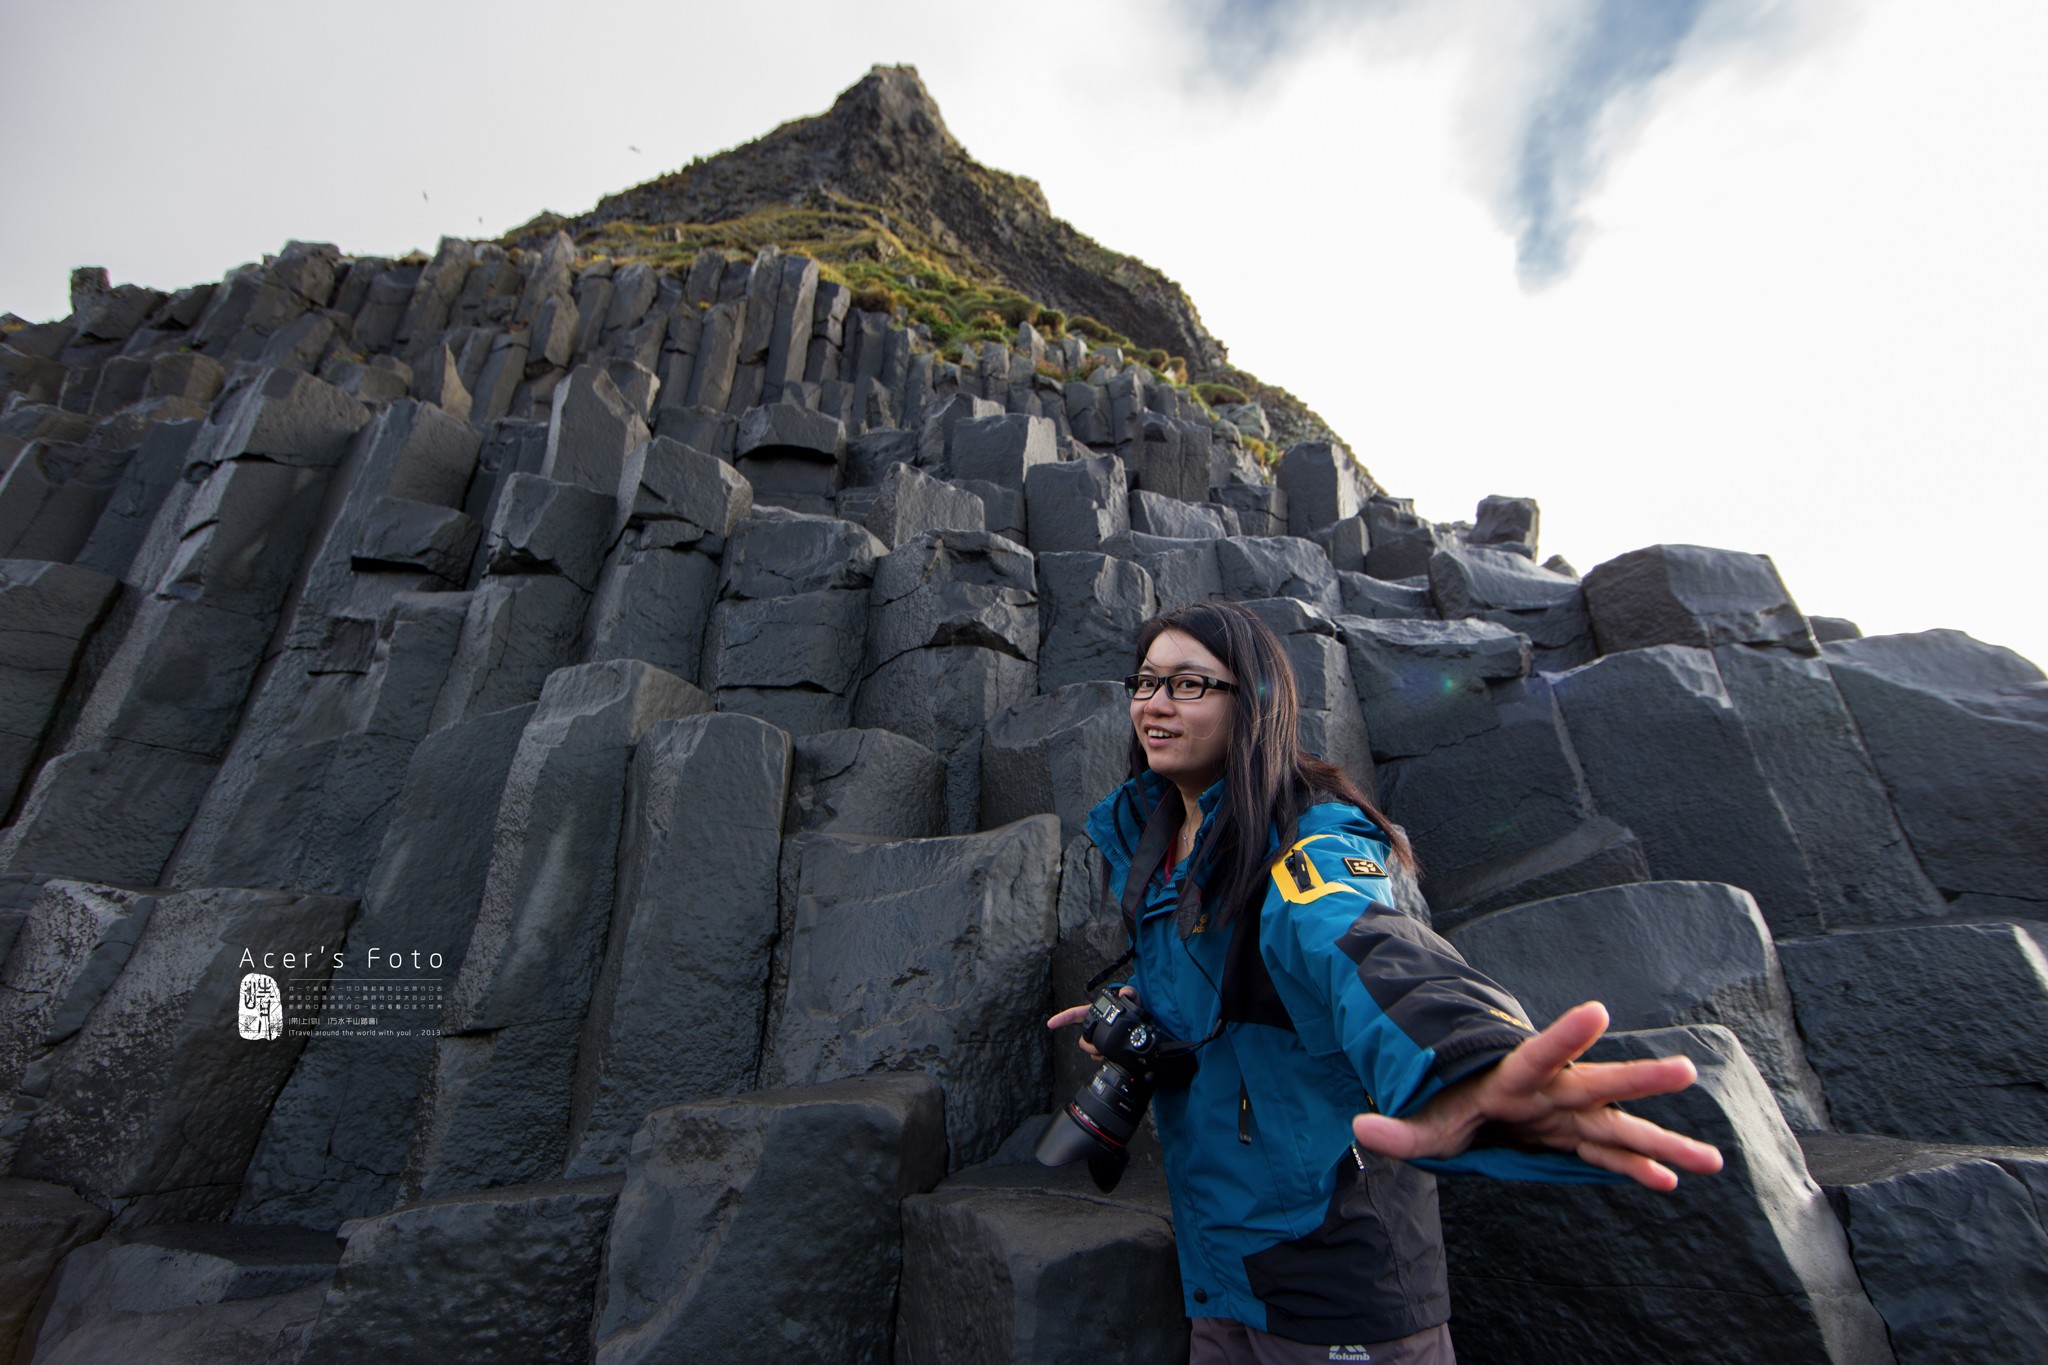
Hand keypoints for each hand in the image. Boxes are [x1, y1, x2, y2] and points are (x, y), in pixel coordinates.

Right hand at [1046, 987, 1139, 1060]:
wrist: (1144, 1024)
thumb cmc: (1134, 1008)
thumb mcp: (1134, 998)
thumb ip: (1130, 993)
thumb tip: (1124, 993)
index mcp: (1097, 1013)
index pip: (1075, 1014)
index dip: (1062, 1018)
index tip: (1051, 1024)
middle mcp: (1096, 1027)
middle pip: (1083, 1039)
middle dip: (1088, 1045)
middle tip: (1098, 1048)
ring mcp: (1101, 1039)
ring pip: (1091, 1050)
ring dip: (1097, 1053)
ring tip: (1108, 1053)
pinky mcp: (1107, 1049)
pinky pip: (1099, 1057)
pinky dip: (1103, 1058)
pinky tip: (1111, 1057)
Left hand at [1349, 1001, 1723, 1190]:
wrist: (1467, 1094)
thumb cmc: (1448, 1101)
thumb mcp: (1421, 1118)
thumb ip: (1398, 1128)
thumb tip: (1360, 1129)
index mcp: (1511, 1078)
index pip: (1537, 1053)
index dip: (1565, 1034)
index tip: (1597, 1009)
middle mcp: (1549, 1092)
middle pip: (1596, 1085)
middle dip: (1638, 1081)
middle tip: (1686, 1070)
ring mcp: (1568, 1115)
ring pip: (1619, 1126)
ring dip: (1662, 1142)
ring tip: (1713, 1160)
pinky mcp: (1574, 1136)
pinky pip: (1613, 1155)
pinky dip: (1641, 1168)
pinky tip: (1675, 1180)